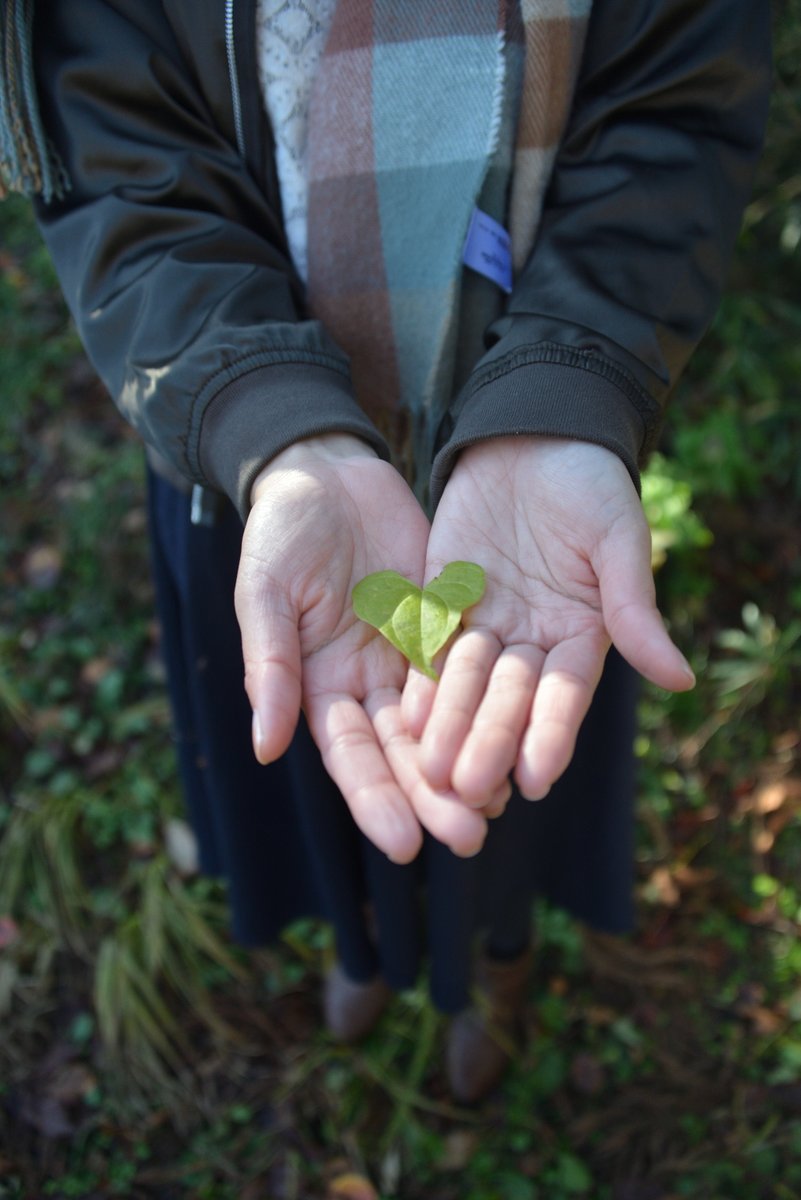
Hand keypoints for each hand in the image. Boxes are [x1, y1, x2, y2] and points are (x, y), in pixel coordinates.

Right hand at [235, 435, 490, 862]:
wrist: (327, 471)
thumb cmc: (280, 532)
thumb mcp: (265, 594)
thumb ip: (269, 667)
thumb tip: (266, 749)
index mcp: (317, 683)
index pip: (349, 754)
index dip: (375, 798)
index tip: (405, 844)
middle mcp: (366, 682)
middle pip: (402, 752)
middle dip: (432, 797)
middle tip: (470, 839)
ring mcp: (406, 656)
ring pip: (441, 723)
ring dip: (467, 763)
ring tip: (501, 808)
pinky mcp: (442, 624)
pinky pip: (469, 670)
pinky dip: (490, 706)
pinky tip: (520, 737)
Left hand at [403, 437, 694, 808]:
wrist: (534, 432)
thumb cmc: (590, 481)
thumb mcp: (618, 538)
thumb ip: (635, 608)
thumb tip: (680, 680)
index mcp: (580, 634)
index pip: (564, 694)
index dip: (551, 734)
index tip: (536, 779)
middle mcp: (531, 639)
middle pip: (508, 699)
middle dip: (488, 740)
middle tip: (467, 787)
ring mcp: (485, 621)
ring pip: (465, 681)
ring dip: (448, 722)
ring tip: (429, 767)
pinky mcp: (443, 596)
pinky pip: (430, 641)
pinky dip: (419, 674)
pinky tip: (404, 710)